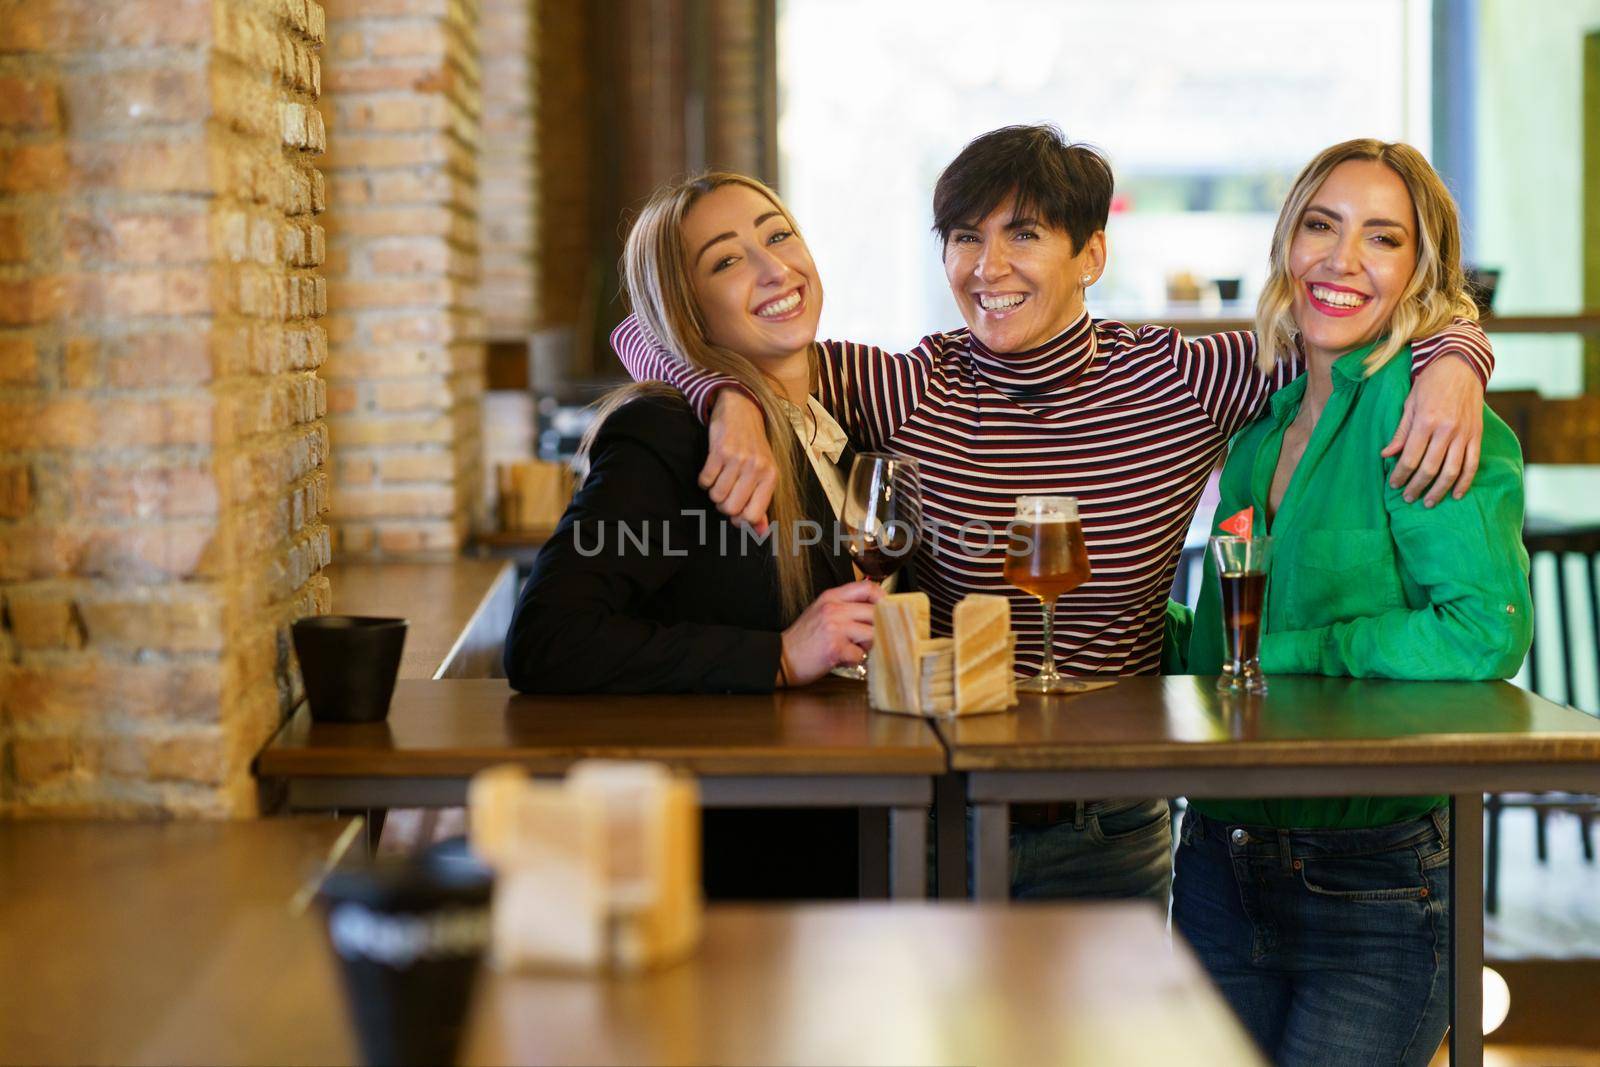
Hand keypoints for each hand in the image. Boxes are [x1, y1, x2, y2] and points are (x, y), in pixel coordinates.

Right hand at [703, 389, 776, 531]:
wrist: (742, 411)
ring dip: (714, 491)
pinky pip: (704, 481)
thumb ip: (762, 505)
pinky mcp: (719, 450)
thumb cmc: (754, 448)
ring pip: (716, 496)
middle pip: (730, 509)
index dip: (740, 519)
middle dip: (724, 505)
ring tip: (721, 478)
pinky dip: (704, 480)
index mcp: (770, 477)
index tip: (736, 510)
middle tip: (727, 492)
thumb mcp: (764, 474)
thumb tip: (761, 533)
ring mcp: (737, 459)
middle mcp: (756, 468)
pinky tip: (713, 469)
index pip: (752, 515)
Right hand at [779, 580, 883, 685]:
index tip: (887, 609)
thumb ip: (845, 607)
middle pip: (875, 611)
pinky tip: (843, 658)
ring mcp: (834, 627)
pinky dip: (855, 660)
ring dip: (868, 645)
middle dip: (879, 627)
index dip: (883, 598)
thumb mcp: (821, 611)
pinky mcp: (834, 648)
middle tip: (872, 637)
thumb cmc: (803, 639)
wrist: (781, 657)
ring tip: (855, 648)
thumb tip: (874, 610)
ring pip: (872, 633)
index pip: (867, 587)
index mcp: (831, 597)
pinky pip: (860, 654)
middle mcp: (833, 609)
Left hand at [1382, 356, 1483, 506]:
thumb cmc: (1430, 383)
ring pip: (1452, 470)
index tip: (1393, 485)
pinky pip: (1472, 464)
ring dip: (1439, 490)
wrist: (1461, 365)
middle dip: (1417, 487)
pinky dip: (1465, 482)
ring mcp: (1464, 434)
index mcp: (1426, 422)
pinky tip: (1457, 494)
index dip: (1400, 475)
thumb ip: (1400, 431)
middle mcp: (1446, 430)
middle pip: (1429, 468)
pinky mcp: (1476, 435)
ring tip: (1429, 502)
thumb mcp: (1409, 403)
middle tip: (1408, 498)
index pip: (1410, 458)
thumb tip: (1386, 455)